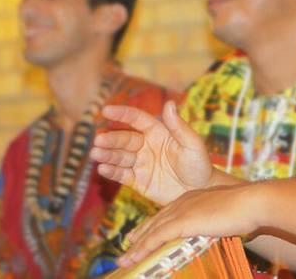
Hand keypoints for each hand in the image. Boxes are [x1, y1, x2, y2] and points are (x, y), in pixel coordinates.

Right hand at [91, 101, 212, 204]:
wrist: (200, 192)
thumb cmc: (199, 164)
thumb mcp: (192, 144)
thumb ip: (179, 126)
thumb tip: (169, 103)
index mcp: (158, 132)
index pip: (137, 119)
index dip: (122, 114)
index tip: (106, 110)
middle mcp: (146, 146)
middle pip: (125, 139)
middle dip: (111, 139)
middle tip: (98, 140)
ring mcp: (141, 163)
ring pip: (120, 157)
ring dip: (107, 154)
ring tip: (95, 153)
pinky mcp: (138, 181)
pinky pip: (122, 175)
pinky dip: (112, 171)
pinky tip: (102, 168)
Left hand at [118, 184, 265, 267]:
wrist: (250, 202)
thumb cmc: (244, 210)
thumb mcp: (222, 216)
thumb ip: (211, 223)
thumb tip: (210, 234)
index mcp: (191, 198)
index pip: (166, 213)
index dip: (152, 225)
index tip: (141, 235)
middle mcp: (183, 202)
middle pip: (155, 222)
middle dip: (140, 236)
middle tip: (128, 247)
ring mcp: (181, 211)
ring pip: (152, 231)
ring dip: (137, 247)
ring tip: (125, 260)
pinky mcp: (183, 222)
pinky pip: (157, 237)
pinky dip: (144, 248)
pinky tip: (134, 257)